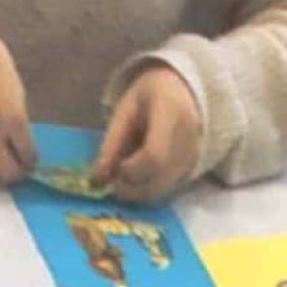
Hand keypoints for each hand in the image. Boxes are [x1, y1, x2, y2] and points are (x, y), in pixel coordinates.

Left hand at [95, 64, 201, 203]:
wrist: (185, 93)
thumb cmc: (151, 97)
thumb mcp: (126, 110)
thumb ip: (111, 144)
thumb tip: (95, 180)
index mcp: (170, 114)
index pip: (153, 156)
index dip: (130, 171)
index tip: (118, 166)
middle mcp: (187, 141)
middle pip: (156, 182)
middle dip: (128, 189)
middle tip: (113, 178)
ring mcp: (191, 160)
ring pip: (159, 193)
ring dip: (134, 193)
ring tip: (124, 174)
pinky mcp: (189, 173)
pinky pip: (163, 192)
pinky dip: (145, 191)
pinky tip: (138, 175)